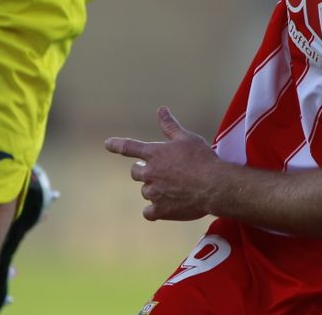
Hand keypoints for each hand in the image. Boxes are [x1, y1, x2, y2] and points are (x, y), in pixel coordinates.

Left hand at [104, 107, 217, 221]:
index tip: (107, 143)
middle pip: (136, 172)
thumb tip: (161, 109)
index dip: (117, 144)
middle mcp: (149, 173)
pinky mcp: (160, 210)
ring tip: (174, 187)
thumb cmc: (202, 159)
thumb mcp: (187, 138)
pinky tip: (166, 206)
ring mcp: (153, 193)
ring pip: (145, 191)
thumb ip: (170, 126)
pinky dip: (154, 210)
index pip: (129, 147)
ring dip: (154, 189)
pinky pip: (148, 212)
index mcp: (154, 153)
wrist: (214, 186)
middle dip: (145, 171)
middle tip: (162, 172)